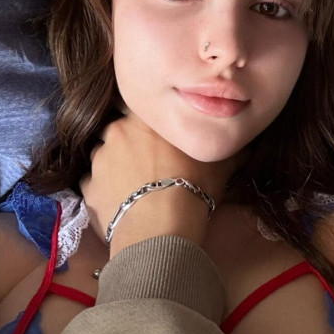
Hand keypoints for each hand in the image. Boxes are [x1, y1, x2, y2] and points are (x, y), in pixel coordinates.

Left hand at [83, 103, 249, 254]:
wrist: (160, 227)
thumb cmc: (192, 187)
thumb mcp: (220, 164)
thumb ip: (225, 148)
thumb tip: (245, 143)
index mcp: (144, 117)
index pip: (139, 106)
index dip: (147, 121)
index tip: (156, 135)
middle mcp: (115, 132)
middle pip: (119, 132)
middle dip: (129, 145)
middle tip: (148, 165)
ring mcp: (98, 160)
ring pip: (104, 158)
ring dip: (115, 167)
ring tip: (135, 188)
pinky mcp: (88, 188)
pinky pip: (95, 185)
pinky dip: (105, 192)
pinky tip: (123, 205)